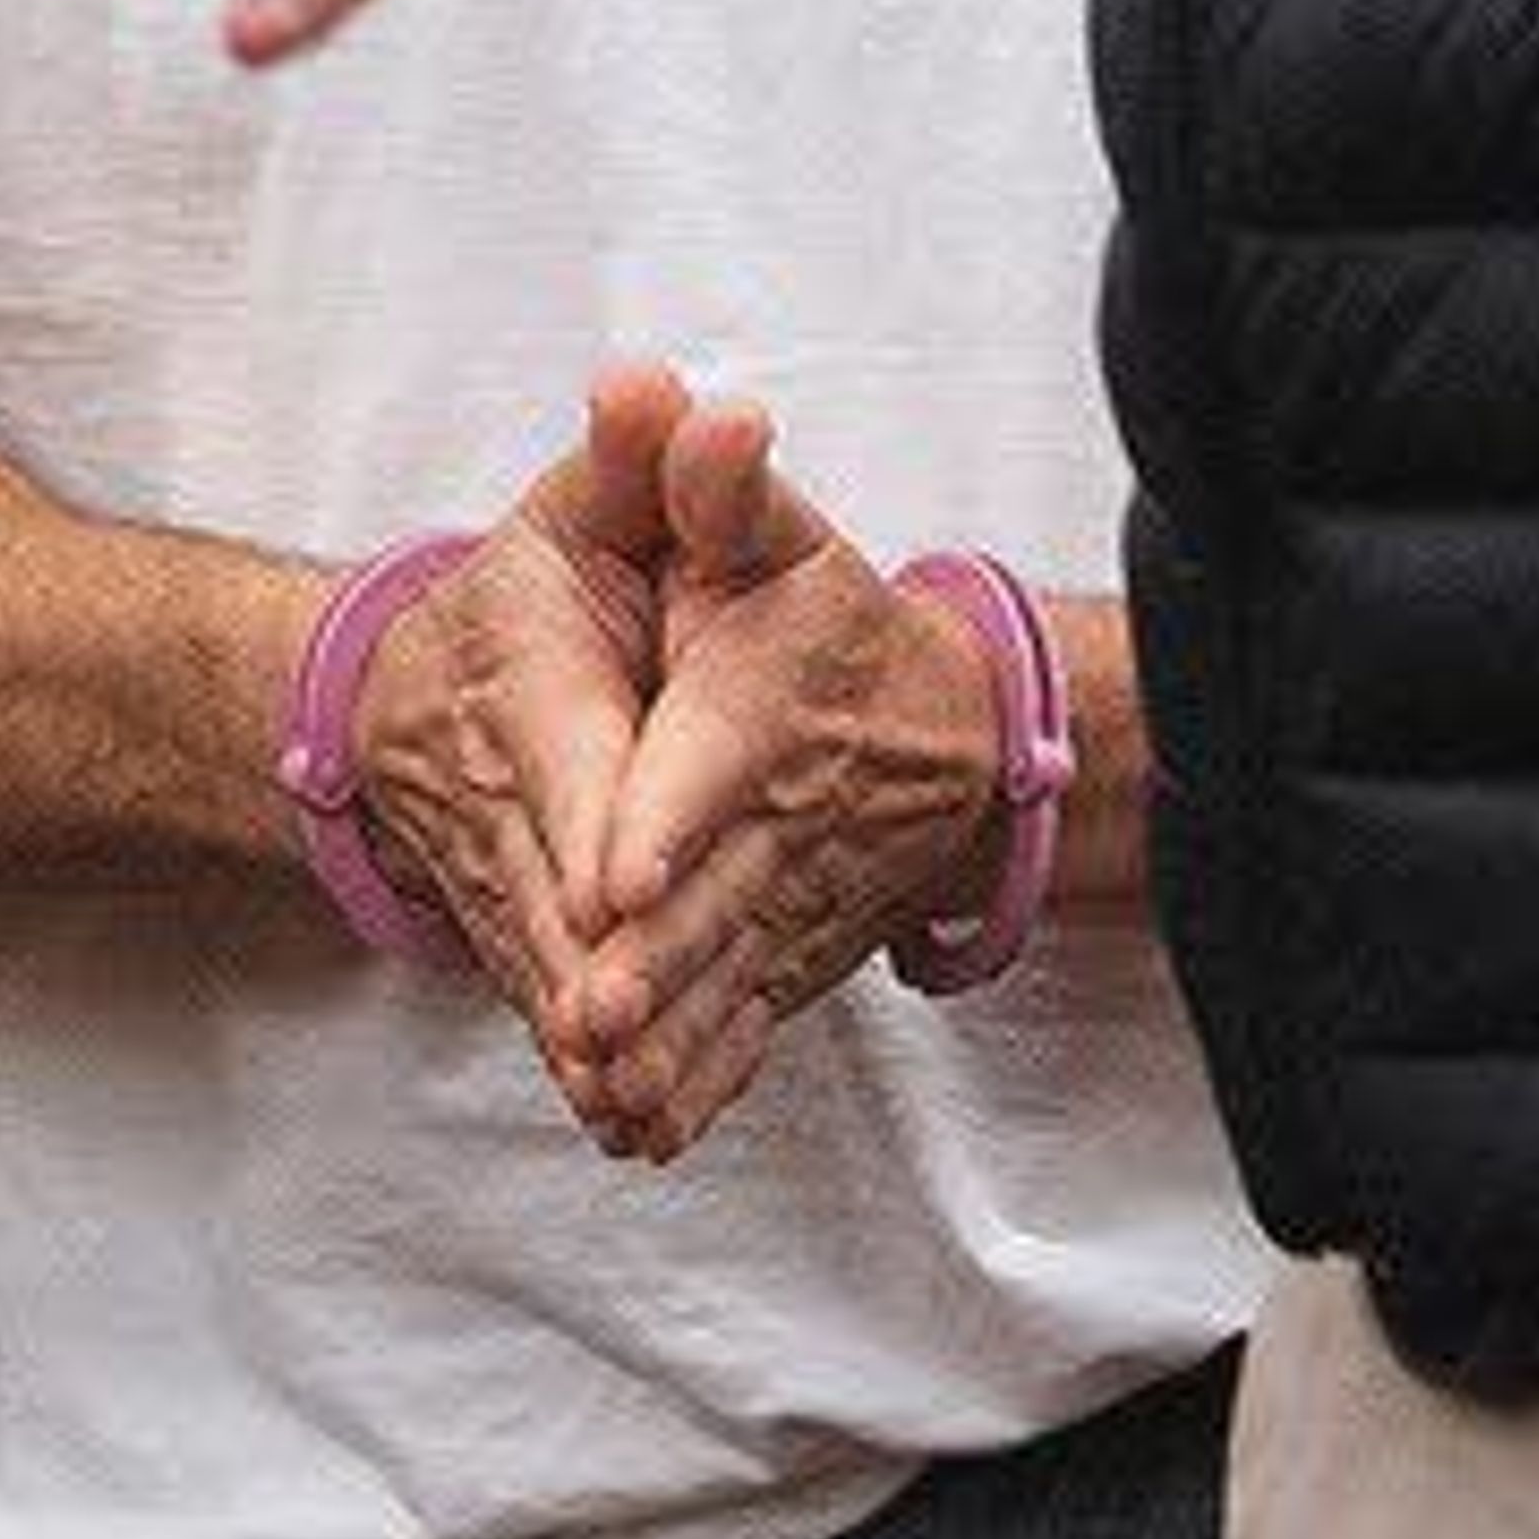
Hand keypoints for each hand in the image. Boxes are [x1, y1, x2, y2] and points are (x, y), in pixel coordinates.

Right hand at [338, 367, 680, 1091]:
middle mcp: (506, 799)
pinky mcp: (518, 941)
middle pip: (549, 885)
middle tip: (625, 1032)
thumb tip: (654, 384)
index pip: (561, 756)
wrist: (396, 699)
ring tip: (641, 1107)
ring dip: (588, 1037)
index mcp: (527, 685)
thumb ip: (634, 458)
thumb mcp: (581, 506)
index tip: (622, 880)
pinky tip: (644, 1131)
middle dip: (590, 958)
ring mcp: (503, 883)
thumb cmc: (521, 592)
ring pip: (546, 967)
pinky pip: (553, 1005)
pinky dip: (591, 1070)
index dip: (594, 815)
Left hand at [571, 395, 1003, 1166]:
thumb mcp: (773, 535)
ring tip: (601, 1086)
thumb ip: (714, 482)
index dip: (667, 812)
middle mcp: (780, 819)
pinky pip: (744, 1029)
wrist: (948, 734)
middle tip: (591, 1011)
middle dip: (656, 955)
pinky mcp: (786, 964)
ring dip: (669, 1037)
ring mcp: (788, 905)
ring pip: (724, 977)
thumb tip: (694, 404)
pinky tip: (644, 1134)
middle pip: (714, 889)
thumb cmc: (828, 622)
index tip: (619, 874)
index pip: (713, 760)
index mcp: (762, 706)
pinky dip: (700, 1084)